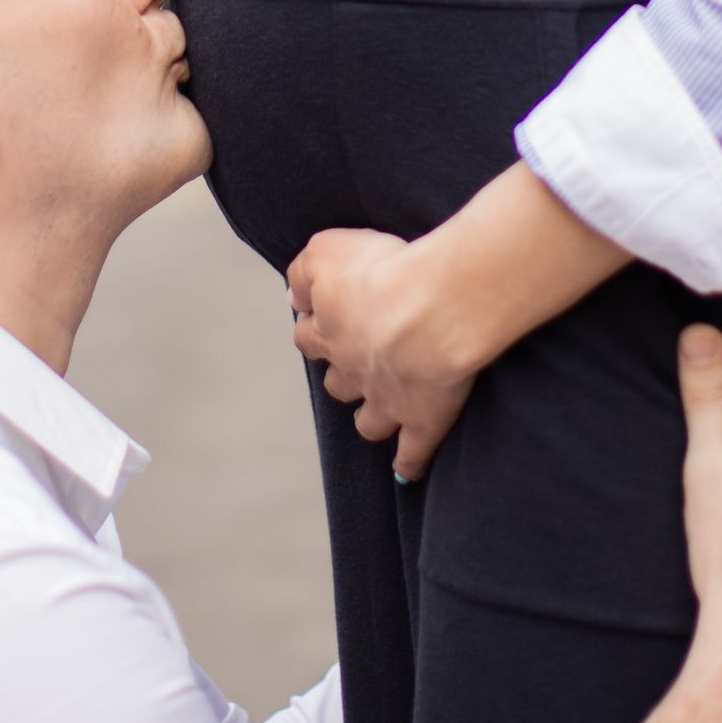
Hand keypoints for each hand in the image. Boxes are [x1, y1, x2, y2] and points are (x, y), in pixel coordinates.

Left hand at [289, 228, 476, 479]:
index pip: (308, 336)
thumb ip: (303, 271)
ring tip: (377, 417)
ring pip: (369, 421)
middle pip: (337, 382)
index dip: (313, 330)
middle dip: (343, 377)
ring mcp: (387, 400)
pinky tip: (406, 472)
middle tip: (356, 368)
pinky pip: (413, 451)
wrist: (428, 310)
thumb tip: (293, 297)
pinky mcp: (423, 420)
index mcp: (329, 330)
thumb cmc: (381, 272)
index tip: (320, 324)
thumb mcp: (328, 250)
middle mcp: (352, 369)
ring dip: (370, 419)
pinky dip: (409, 463)